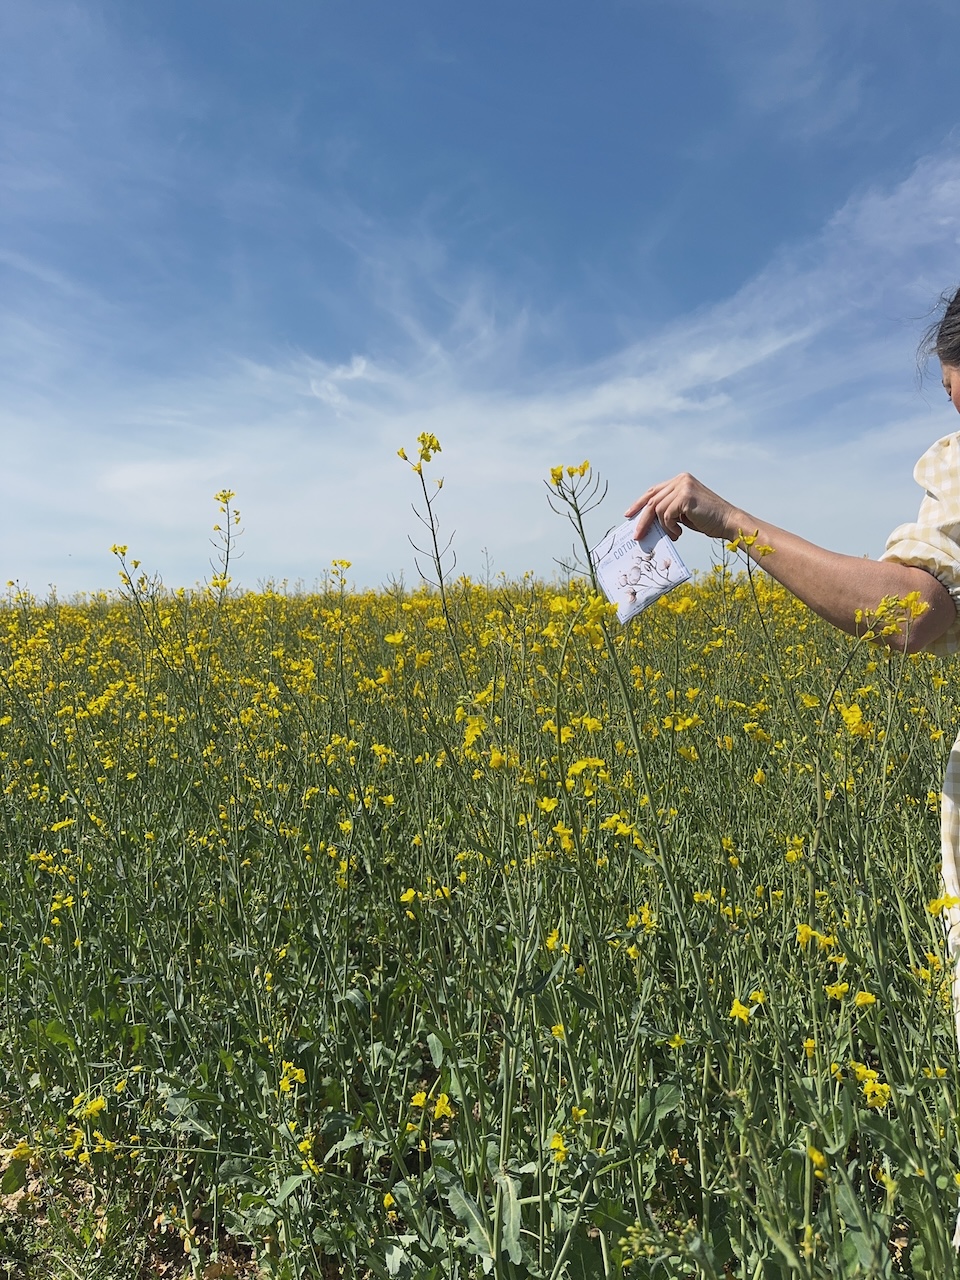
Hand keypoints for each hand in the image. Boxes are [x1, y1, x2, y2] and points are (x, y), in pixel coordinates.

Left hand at [625, 473, 740, 541]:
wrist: (728, 522)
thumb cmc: (707, 520)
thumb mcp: (683, 513)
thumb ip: (667, 511)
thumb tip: (646, 522)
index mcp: (680, 481)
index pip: (653, 491)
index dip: (639, 503)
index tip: (628, 515)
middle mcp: (680, 479)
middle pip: (652, 500)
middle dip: (642, 520)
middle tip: (637, 536)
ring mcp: (683, 485)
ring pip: (657, 509)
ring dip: (663, 527)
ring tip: (675, 534)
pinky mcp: (685, 495)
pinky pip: (666, 515)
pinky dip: (670, 527)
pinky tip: (680, 532)